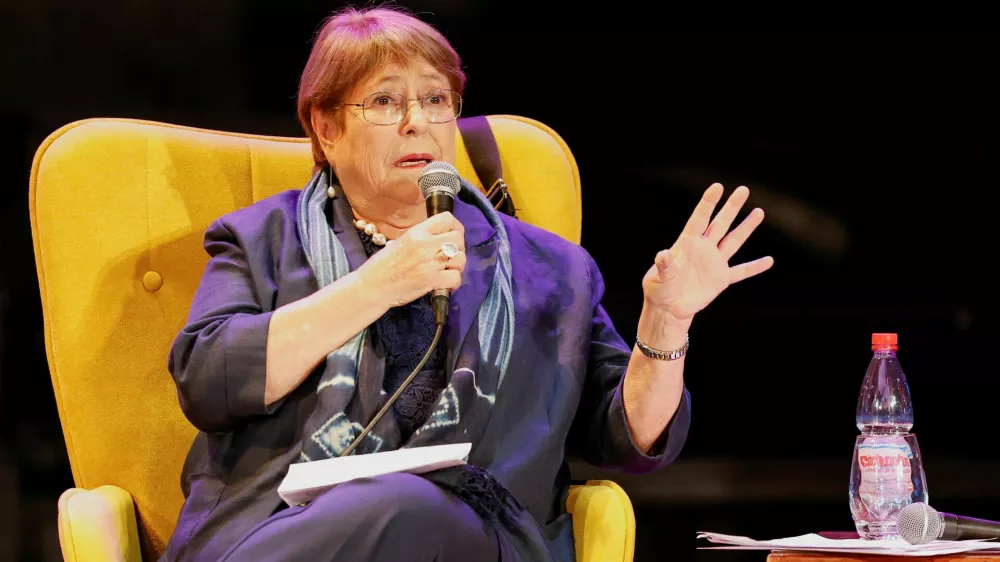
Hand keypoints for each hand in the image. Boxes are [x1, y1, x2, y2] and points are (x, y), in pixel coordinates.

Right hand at [359, 212, 466, 307]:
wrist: (372, 286)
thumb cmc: (383, 266)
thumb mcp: (400, 241)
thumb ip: (421, 237)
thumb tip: (440, 237)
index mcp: (416, 232)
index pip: (447, 218)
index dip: (455, 227)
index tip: (452, 235)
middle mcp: (425, 244)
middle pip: (458, 238)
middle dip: (459, 247)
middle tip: (451, 257)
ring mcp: (429, 263)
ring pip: (461, 258)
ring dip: (458, 266)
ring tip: (448, 271)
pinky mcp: (431, 280)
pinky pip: (456, 277)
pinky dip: (454, 283)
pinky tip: (446, 284)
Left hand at [643, 183, 773, 320]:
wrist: (669, 307)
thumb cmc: (659, 289)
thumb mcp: (659, 277)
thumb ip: (664, 266)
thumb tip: (663, 254)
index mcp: (687, 244)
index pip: (699, 219)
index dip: (708, 203)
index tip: (718, 187)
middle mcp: (703, 249)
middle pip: (720, 223)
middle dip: (732, 207)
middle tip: (743, 189)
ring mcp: (714, 263)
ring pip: (733, 241)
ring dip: (746, 227)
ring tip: (758, 212)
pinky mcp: (721, 279)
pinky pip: (741, 272)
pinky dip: (754, 267)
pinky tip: (768, 260)